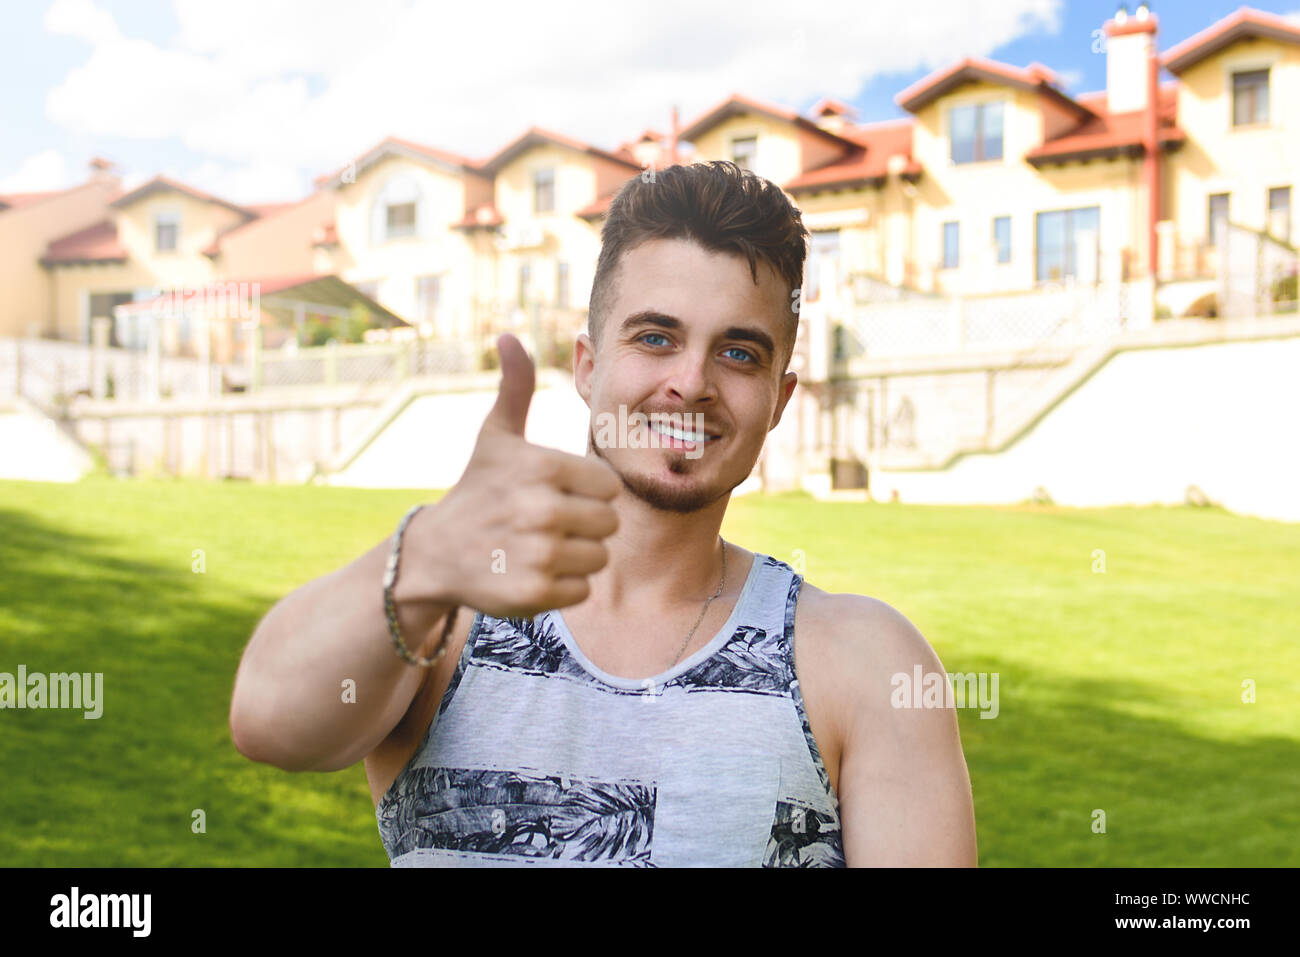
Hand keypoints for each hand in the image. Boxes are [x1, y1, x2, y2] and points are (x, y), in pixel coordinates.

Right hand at [407, 334, 619, 617]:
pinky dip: (561, 586)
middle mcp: (542, 509)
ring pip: (599, 558)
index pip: (609, 486)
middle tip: (545, 524)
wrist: (434, 553)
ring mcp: (538, 554)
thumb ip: (515, 388)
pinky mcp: (534, 594)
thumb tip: (509, 336)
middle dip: (583, 525)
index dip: (587, 492)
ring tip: (538, 547)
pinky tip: (531, 572)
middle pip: (609, 523)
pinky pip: (581, 590)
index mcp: (543, 467)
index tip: (554, 494)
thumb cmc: (477, 488)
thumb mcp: (495, 435)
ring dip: (574, 557)